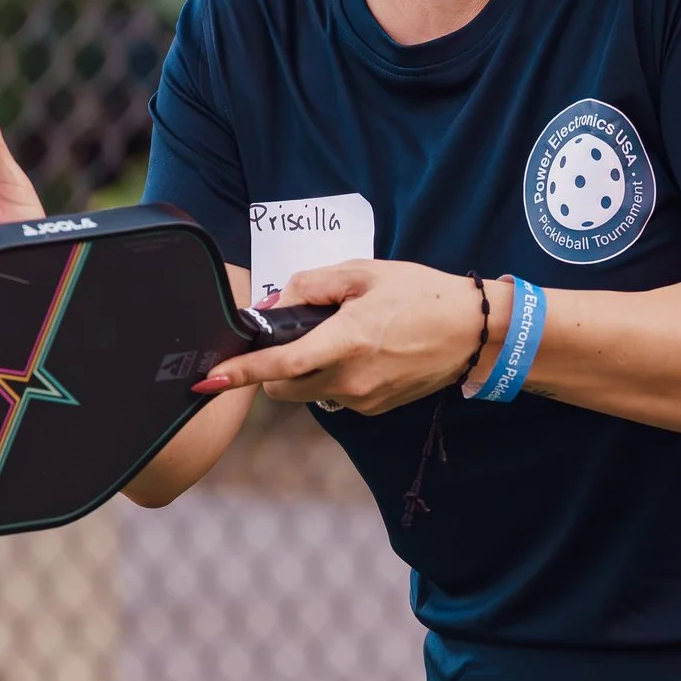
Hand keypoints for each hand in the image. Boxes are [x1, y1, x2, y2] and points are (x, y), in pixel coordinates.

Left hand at [199, 261, 499, 414]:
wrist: (472, 332)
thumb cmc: (421, 295)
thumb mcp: (365, 273)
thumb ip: (313, 285)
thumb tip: (276, 303)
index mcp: (346, 342)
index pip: (280, 365)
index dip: (240, 374)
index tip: (209, 381)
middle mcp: (351, 379)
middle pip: (284, 388)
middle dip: (273, 368)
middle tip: (293, 336)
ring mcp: (364, 398)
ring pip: (310, 392)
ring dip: (306, 371)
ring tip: (340, 338)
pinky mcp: (375, 407)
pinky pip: (336, 395)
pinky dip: (334, 376)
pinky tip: (363, 352)